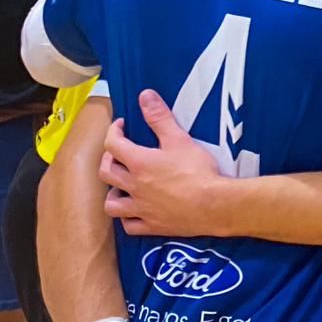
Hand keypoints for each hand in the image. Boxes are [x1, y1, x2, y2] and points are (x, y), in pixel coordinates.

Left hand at [101, 90, 223, 236]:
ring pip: (112, 204)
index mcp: (139, 163)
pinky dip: (128, 219)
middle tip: (119, 154)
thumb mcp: (180, 139)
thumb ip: (160, 117)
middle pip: (106, 173)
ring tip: (121, 187)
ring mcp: (141, 208)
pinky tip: (135, 212)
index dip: (113, 132)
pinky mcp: (153, 225)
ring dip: (112, 193)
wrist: (215, 204)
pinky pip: (130, 226)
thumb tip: (145, 95)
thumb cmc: (198, 172)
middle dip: (108, 160)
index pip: (113, 144)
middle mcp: (134, 186)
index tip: (121, 126)